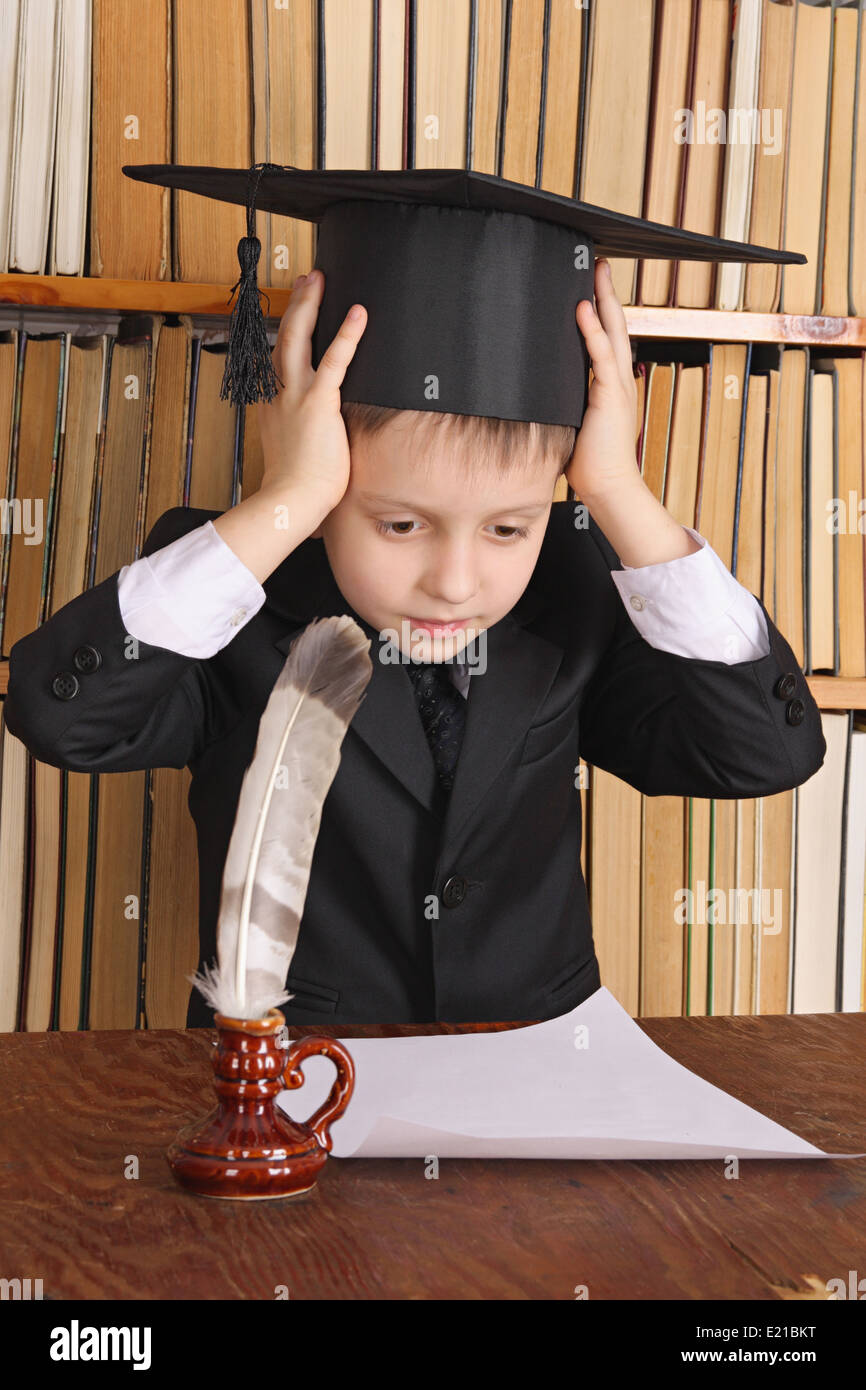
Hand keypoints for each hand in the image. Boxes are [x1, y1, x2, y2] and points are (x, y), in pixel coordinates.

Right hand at [255, 268, 366, 520]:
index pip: (278, 360)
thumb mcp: (295, 451)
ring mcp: (295, 395)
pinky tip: (358, 314)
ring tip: (318, 280)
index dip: (287, 333)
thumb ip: (304, 434)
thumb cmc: (297, 486)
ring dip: (308, 305)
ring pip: (297, 337)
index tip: (294, 314)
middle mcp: (279, 394)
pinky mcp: (318, 403)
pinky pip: (334, 361)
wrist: (291, 500)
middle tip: (307, 281)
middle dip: (295, 305)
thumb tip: (320, 440)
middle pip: (283, 337)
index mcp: (273, 404)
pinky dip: (347, 335)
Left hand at [565, 259, 639, 503]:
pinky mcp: (610, 396)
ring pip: (613, 333)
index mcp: (611, 386)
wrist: (607, 486)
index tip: (592, 289)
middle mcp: (618, 380)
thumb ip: (561, 405)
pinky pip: (602, 356)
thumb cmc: (587, 463)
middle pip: (615, 327)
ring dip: (604, 301)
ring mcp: (618, 386)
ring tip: (595, 273)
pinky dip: (592, 331)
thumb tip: (536, 396)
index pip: (607, 341)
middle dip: (607, 295)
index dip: (602, 313)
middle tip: (599, 266)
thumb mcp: (572, 424)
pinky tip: (583, 309)